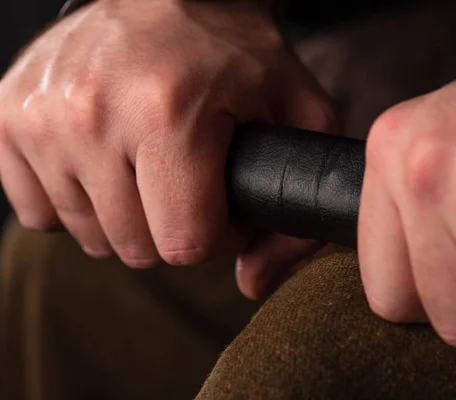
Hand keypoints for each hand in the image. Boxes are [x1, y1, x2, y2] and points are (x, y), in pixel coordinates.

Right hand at [0, 0, 335, 294]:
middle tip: (191, 184)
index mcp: (169, 115)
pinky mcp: (8, 114)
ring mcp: (41, 115)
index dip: (219, 236)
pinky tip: (106, 165)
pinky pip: (38, 212)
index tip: (226, 205)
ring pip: (89, 236)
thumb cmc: (235, 53)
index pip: (186, 244)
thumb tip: (252, 284)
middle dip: (174, 228)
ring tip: (151, 170)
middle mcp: (92, 114)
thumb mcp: (299, 113)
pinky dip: (77, 202)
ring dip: (128, 217)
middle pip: (136, 248)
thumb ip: (293, 207)